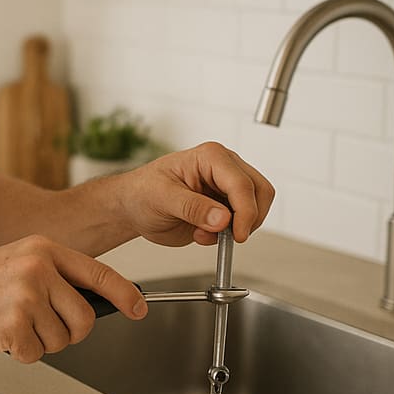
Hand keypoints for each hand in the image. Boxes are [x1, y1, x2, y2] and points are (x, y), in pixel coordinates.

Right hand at [0, 234, 146, 363]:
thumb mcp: (21, 259)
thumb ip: (57, 274)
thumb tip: (98, 298)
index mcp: (43, 250)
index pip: (98, 273)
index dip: (124, 294)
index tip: (138, 307)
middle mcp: (37, 269)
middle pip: (85, 317)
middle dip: (72, 332)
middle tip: (48, 327)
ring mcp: (25, 297)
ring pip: (62, 340)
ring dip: (42, 342)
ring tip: (17, 324)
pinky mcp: (13, 325)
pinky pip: (37, 354)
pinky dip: (23, 353)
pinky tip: (4, 334)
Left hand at [111, 141, 273, 246]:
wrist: (134, 206)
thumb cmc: (142, 192)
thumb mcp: (161, 198)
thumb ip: (193, 208)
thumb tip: (222, 218)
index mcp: (210, 157)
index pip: (241, 183)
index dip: (245, 211)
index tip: (238, 234)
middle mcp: (224, 168)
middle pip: (260, 192)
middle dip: (248, 219)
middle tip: (228, 237)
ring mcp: (227, 187)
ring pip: (257, 208)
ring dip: (237, 228)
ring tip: (203, 233)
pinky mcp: (226, 206)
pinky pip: (243, 222)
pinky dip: (228, 234)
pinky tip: (202, 234)